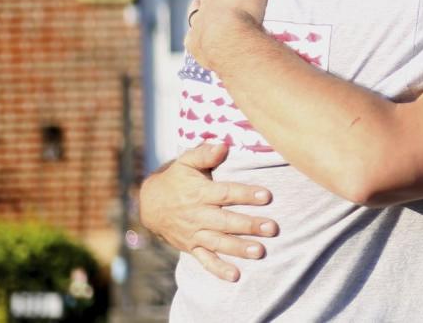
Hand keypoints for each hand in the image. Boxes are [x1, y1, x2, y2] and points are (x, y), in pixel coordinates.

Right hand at [139, 143, 278, 281]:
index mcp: (199, 193)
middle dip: (249, 225)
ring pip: (218, 242)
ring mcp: (193, 233)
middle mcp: (197, 214)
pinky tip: (235, 276)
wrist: (150, 204)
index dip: (245, 194)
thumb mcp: (186, 161)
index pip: (225, 193)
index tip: (266, 195)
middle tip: (271, 228)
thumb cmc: (175, 179)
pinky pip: (205, 260)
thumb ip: (204, 153)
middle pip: (226, 221)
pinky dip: (218, 269)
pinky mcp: (191, 247)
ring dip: (239, 248)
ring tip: (259, 251)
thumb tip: (223, 146)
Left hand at [185, 0, 273, 69]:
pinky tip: (193, 35)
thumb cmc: (245, 13)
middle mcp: (208, 3)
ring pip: (196, 9)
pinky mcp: (195, 42)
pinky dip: (193, 34)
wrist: (228, 41)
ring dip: (198, 3)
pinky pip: (191, 37)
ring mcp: (199, 23)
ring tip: (199, 0)